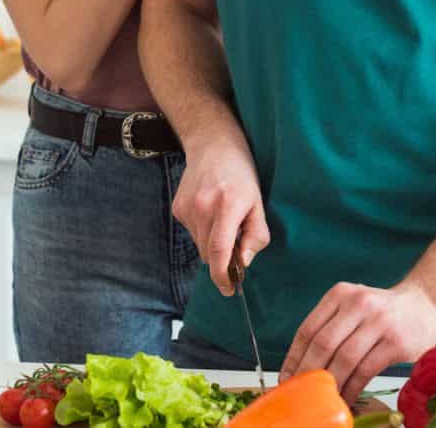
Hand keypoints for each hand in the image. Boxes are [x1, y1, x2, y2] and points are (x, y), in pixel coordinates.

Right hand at [171, 127, 268, 295]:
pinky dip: (203, 230)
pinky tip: (210, 211)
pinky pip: (192, 232)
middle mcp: (203, 208)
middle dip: (222, 260)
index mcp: (227, 206)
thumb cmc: (241, 173)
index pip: (219, 252)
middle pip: (208, 253)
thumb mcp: (258, 203)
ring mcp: (187, 208)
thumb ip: (255, 235)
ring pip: (199, 245)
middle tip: (236, 250)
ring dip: (212, 244)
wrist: (212, 145)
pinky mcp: (178, 208)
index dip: (223, 276)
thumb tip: (244, 262)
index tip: (229, 290)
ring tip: (223, 220)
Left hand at [279, 280, 435, 402]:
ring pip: (344, 359)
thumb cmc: (382, 311)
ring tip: (324, 398)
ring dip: (331, 383)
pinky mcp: (395, 342)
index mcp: (340, 294)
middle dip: (308, 372)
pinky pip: (366, 370)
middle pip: (323, 344)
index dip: (294, 357)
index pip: (308, 329)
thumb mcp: (352, 307)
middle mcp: (358, 304)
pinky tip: (346, 397)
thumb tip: (300, 365)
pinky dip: (352, 387)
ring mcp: (379, 322)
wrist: (425, 305)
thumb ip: (329, 327)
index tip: (287, 377)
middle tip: (301, 392)